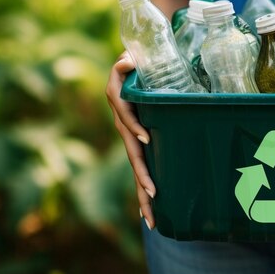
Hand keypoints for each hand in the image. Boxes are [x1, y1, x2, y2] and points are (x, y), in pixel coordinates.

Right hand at [106, 52, 156, 229]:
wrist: (133, 67)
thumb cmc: (135, 61)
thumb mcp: (128, 57)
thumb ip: (126, 61)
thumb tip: (127, 62)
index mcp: (122, 105)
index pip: (127, 120)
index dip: (134, 127)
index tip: (146, 139)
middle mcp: (124, 125)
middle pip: (132, 154)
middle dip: (142, 175)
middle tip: (152, 194)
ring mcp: (130, 137)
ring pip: (136, 168)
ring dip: (142, 191)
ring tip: (151, 216)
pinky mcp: (139, 143)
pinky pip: (141, 168)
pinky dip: (144, 191)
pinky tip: (152, 214)